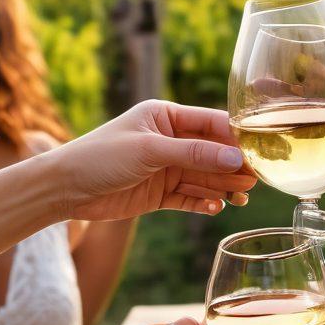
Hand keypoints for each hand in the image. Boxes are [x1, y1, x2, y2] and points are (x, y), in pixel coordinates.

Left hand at [51, 100, 255, 220]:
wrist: (62, 189)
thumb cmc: (100, 156)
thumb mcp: (149, 150)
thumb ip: (194, 154)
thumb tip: (236, 158)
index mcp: (166, 116)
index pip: (212, 123)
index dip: (237, 137)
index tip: (262, 150)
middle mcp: (169, 140)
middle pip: (213, 153)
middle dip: (234, 166)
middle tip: (256, 180)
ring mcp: (165, 168)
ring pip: (205, 177)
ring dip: (223, 187)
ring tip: (240, 198)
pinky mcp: (159, 193)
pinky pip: (190, 197)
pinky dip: (204, 203)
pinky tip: (215, 208)